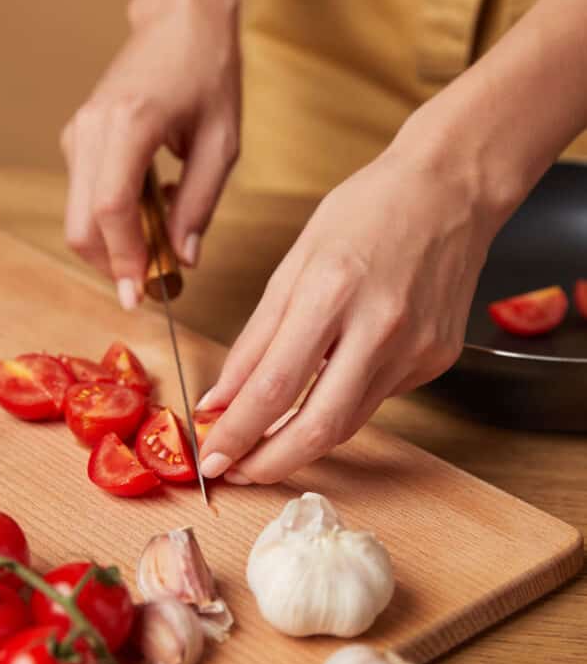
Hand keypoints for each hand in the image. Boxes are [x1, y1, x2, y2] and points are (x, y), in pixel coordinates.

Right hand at [61, 0, 239, 307]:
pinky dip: (112, 225)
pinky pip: (86, 200)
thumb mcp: (222, 144)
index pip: (112, 210)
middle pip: (82, 224)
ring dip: (114, 248)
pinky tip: (149, 220)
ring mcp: (77, 135)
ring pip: (78, 218)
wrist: (178, 20)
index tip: (143, 296)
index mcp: (129, 125)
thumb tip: (182, 258)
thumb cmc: (208, 73)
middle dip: (114, 266)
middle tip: (155, 286)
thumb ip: (200, 204)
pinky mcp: (78, 142)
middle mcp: (91, 130)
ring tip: (160, 253)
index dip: (125, 260)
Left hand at [197, 128, 508, 484]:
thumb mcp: (294, 264)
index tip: (212, 456)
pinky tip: (329, 385)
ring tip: (265, 443)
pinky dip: (340, 403)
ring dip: (300, 442)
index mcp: (332, 291)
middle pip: (318, 428)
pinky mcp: (436, 361)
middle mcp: (380, 327)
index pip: (273, 386)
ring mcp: (415, 350)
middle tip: (236, 472)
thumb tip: (220, 398)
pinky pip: (376, 399)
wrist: (451, 192)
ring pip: (348, 423)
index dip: (236, 433)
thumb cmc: (368, 212)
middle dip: (269, 463)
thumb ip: (255, 339)